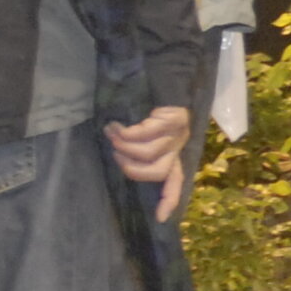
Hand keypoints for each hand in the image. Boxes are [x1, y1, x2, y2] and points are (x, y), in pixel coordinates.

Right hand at [105, 105, 192, 220]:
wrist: (161, 72)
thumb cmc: (145, 103)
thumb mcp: (143, 131)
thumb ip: (136, 148)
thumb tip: (117, 159)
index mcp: (173, 154)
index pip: (175, 182)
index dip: (168, 200)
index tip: (160, 218)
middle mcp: (179, 146)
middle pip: (158, 172)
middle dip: (132, 168)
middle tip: (115, 154)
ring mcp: (179, 132)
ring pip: (149, 153)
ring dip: (124, 147)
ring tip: (111, 135)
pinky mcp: (175, 117)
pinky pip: (145, 133)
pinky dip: (125, 133)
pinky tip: (114, 126)